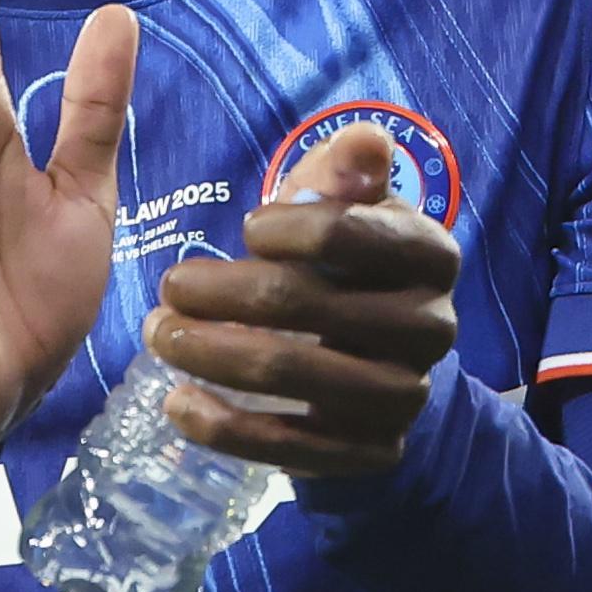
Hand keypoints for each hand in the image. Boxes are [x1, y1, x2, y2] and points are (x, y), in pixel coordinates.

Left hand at [144, 124, 460, 477]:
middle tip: (170, 286)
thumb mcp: (342, 210)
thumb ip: (341, 172)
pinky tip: (178, 402)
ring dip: (210, 353)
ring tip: (159, 335)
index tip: (244, 227)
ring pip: (292, 372)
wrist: (372, 360)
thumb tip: (365, 139)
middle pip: (308, 303)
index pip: (350, 233)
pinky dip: (224, 425)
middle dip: (222, 292)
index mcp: (432, 254)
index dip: (285, 228)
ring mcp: (404, 396)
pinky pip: (290, 445)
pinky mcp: (372, 452)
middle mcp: (433, 327)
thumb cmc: (344, 266)